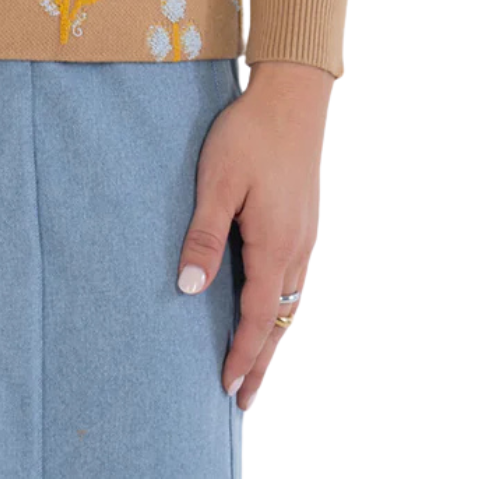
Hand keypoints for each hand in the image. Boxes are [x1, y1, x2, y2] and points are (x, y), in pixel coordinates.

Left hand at [176, 57, 331, 411]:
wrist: (293, 95)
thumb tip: (189, 289)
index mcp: (275, 244)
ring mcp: (307, 234)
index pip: (258, 317)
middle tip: (243, 399)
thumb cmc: (248, 134)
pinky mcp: (306, 220)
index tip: (225, 387)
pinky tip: (270, 304)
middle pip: (281, 320)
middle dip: (261, 361)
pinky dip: (282, 306)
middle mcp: (298, 247)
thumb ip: (205, 236)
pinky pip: (295, 278)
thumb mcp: (217, 181)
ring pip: (291, 301)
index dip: (241, 354)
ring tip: (256, 364)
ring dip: (274, 336)